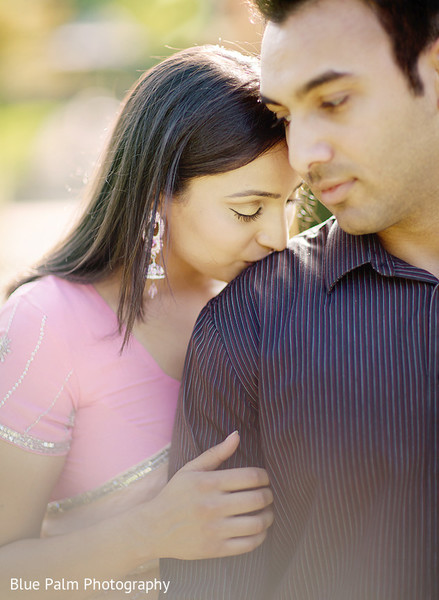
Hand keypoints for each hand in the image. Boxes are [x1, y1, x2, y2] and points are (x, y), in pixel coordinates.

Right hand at [148, 432, 272, 559]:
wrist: (153, 528)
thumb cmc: (175, 495)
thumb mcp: (191, 469)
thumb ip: (216, 453)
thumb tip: (236, 435)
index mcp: (209, 483)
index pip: (250, 477)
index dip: (264, 477)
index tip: (264, 478)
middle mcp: (213, 506)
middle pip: (258, 499)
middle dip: (269, 495)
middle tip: (268, 494)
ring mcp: (215, 529)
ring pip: (257, 523)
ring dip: (269, 516)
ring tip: (267, 512)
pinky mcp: (215, 549)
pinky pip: (248, 544)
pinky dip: (260, 536)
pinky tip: (259, 529)